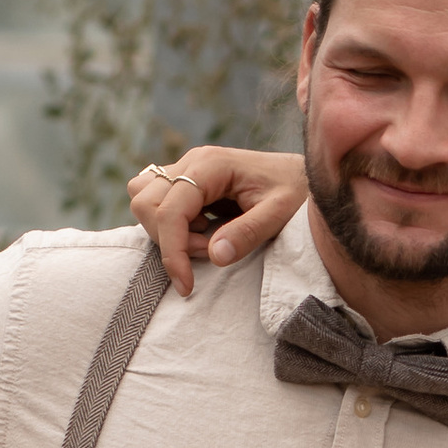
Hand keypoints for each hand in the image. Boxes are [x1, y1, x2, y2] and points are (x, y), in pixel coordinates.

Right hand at [129, 145, 306, 295]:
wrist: (304, 176)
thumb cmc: (296, 192)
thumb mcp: (280, 214)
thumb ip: (248, 233)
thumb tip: (215, 255)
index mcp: (211, 165)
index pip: (169, 210)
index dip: (173, 252)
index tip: (187, 285)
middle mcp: (191, 162)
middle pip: (145, 203)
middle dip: (171, 240)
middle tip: (211, 250)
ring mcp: (185, 169)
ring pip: (143, 200)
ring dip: (167, 231)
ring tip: (208, 240)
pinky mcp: (185, 181)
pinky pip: (155, 201)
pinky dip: (170, 224)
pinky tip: (203, 230)